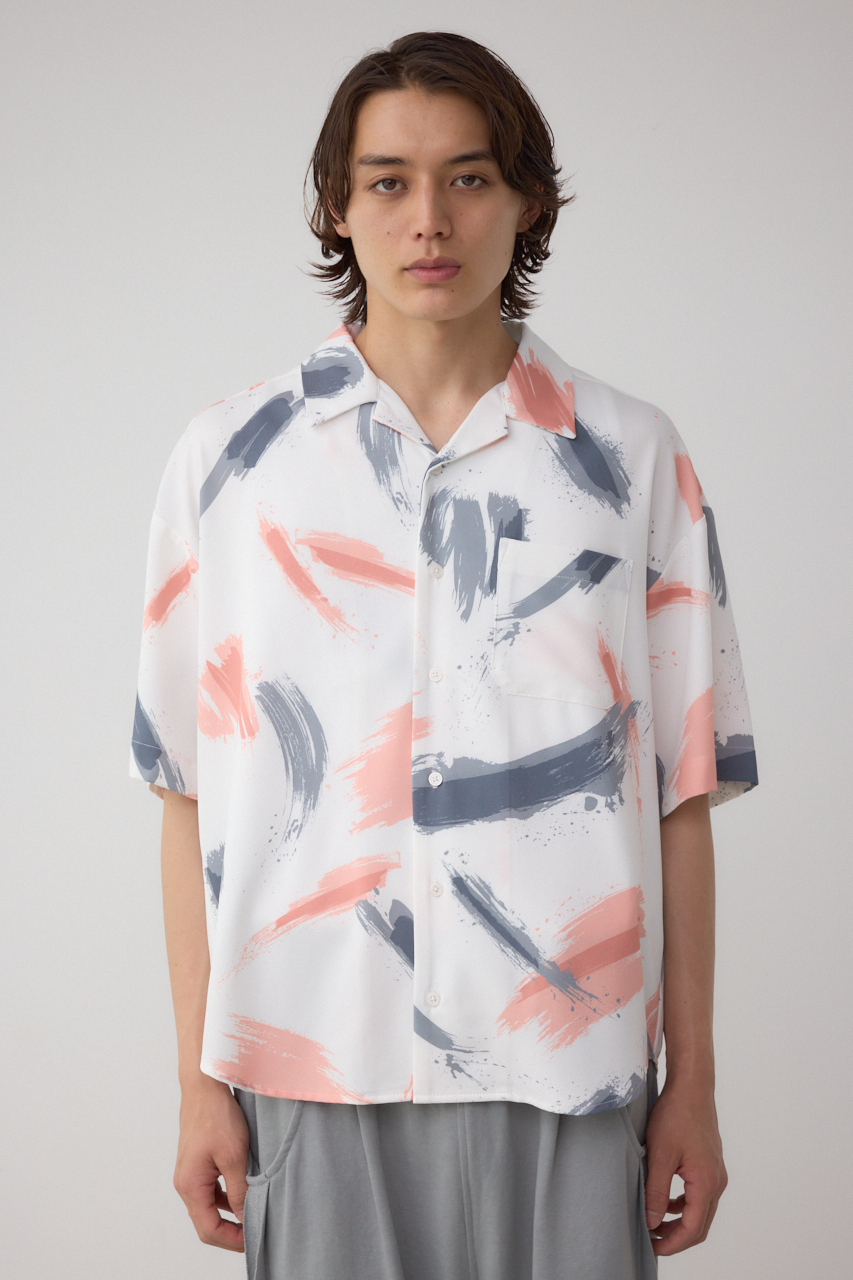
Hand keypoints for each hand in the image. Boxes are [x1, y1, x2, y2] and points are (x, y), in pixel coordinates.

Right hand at [173, 1076, 249, 1251]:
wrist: (205, 1084)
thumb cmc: (217, 1115)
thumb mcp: (235, 1156)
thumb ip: (240, 1192)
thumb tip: (246, 1219)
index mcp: (190, 1185)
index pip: (208, 1229)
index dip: (231, 1240)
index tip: (253, 1240)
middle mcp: (185, 1183)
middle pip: (205, 1221)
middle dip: (230, 1231)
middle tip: (255, 1232)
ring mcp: (189, 1172)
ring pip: (207, 1206)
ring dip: (228, 1214)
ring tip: (252, 1214)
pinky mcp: (196, 1162)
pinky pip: (209, 1190)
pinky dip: (224, 1197)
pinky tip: (242, 1193)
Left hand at [644, 1077, 727, 1255]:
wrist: (691, 1087)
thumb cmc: (676, 1115)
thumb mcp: (659, 1155)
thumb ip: (657, 1191)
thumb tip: (652, 1222)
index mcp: (706, 1182)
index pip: (693, 1229)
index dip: (672, 1243)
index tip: (651, 1246)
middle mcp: (716, 1182)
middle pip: (700, 1225)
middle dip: (675, 1237)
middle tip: (651, 1240)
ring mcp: (716, 1173)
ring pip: (700, 1211)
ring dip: (679, 1222)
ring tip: (654, 1224)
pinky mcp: (710, 1164)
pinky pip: (699, 1196)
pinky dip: (684, 1206)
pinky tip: (666, 1202)